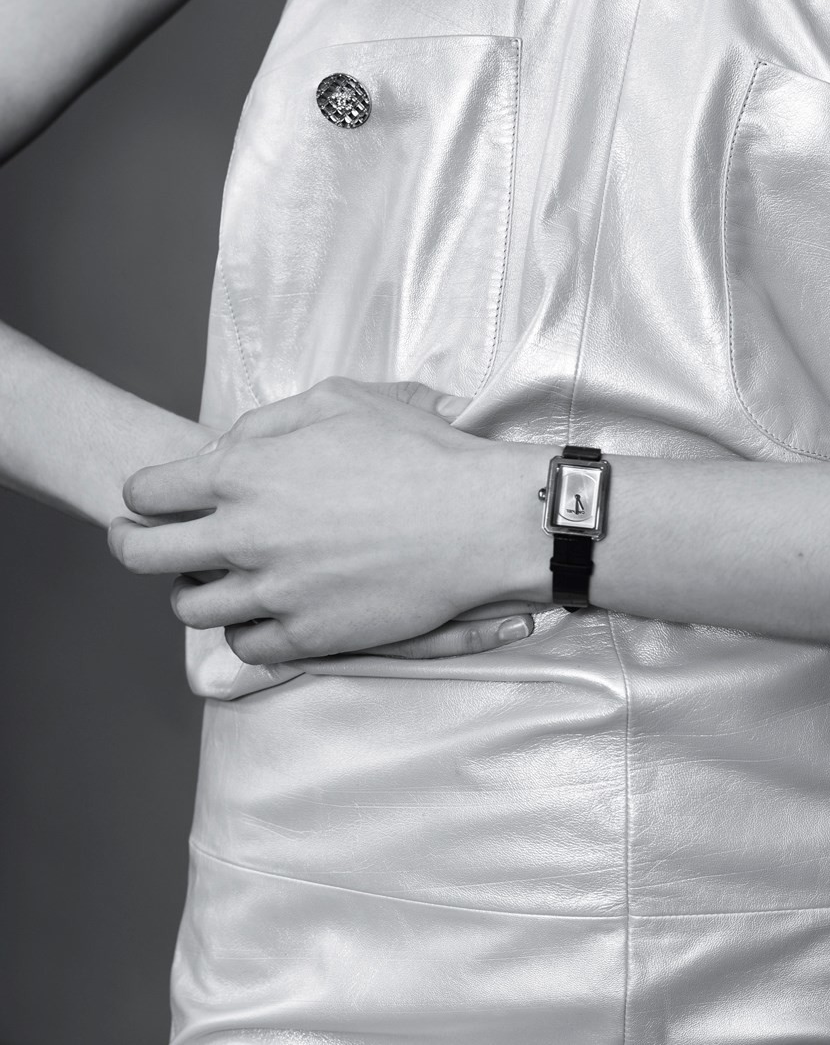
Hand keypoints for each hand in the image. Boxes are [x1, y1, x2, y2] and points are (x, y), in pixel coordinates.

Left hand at [108, 378, 548, 663]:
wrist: (478, 520)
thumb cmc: (418, 452)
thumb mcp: (341, 401)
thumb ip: (268, 421)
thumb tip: (222, 448)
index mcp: (246, 474)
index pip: (149, 491)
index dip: (142, 493)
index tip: (151, 498)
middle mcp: (246, 536)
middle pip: (147, 555)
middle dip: (131, 544)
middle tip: (138, 541)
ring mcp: (275, 592)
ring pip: (190, 609)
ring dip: (191, 591)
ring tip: (209, 580)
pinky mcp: (308, 636)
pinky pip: (244, 647)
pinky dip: (241, 631)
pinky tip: (259, 612)